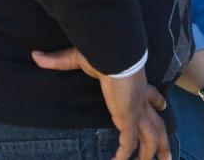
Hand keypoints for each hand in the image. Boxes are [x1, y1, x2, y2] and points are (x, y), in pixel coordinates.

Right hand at [32, 47, 169, 159]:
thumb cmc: (103, 54)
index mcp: (136, 85)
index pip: (151, 94)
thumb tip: (36, 55)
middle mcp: (140, 100)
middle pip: (158, 124)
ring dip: (153, 154)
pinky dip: (124, 156)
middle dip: (163, 141)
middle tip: (167, 156)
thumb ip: (59, 61)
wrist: (116, 56)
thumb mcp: (81, 59)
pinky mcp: (129, 120)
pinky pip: (129, 144)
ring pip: (151, 137)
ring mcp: (136, 112)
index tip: (163, 105)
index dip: (156, 101)